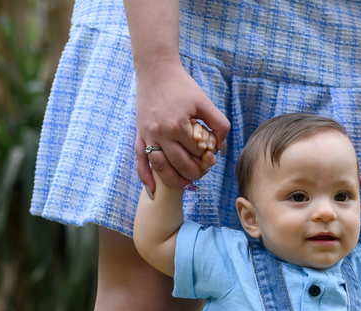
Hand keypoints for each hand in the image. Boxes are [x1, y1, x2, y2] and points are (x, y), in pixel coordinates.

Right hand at [134, 62, 229, 196]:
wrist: (155, 70)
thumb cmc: (182, 86)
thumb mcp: (204, 102)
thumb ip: (218, 124)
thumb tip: (220, 149)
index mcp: (178, 124)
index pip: (198, 151)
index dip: (208, 156)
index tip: (211, 155)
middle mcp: (161, 133)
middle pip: (181, 164)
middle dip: (196, 172)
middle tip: (203, 171)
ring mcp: (148, 135)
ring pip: (162, 168)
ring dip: (176, 180)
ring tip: (188, 182)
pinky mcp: (140, 135)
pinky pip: (140, 161)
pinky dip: (146, 177)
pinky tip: (153, 190)